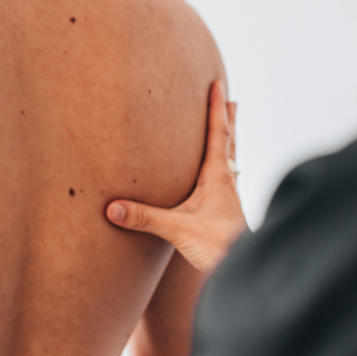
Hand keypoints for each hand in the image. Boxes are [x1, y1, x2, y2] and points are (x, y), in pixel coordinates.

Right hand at [106, 81, 246, 272]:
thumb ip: (144, 218)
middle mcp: (227, 184)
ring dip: (229, 144)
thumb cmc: (217, 247)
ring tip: (230, 132)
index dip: (216, 109)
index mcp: (218, 178)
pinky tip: (225, 181)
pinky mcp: (229, 215)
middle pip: (229, 143)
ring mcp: (230, 200)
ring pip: (231, 163)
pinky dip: (226, 172)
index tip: (218, 84)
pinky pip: (228, 184)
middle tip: (231, 99)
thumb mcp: (177, 230)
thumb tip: (112, 208)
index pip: (218, 134)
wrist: (244, 271)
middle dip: (227, 120)